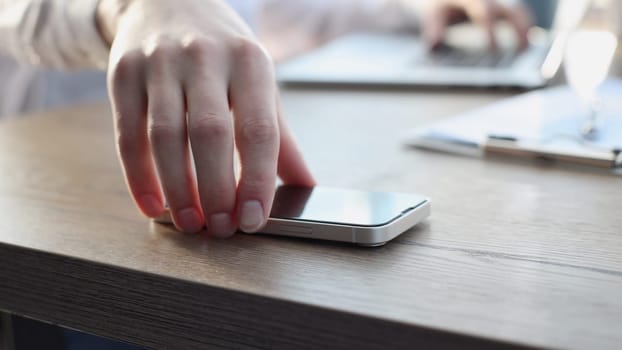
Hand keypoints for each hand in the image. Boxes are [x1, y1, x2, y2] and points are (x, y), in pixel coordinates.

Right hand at [97, 0, 314, 236]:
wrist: (167, 2)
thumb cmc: (223, 54)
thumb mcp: (257, 82)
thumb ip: (279, 136)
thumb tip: (306, 185)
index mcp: (249, 62)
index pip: (258, 129)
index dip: (257, 180)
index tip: (253, 219)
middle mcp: (206, 58)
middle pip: (210, 134)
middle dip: (216, 190)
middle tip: (221, 228)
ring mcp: (160, 63)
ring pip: (165, 136)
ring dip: (178, 189)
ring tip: (191, 223)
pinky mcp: (123, 73)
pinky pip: (127, 133)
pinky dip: (138, 176)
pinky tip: (153, 205)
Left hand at [422, 0, 532, 49]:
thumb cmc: (439, 4)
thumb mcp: (433, 14)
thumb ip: (434, 28)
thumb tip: (434, 45)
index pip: (485, 11)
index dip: (491, 30)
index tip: (494, 49)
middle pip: (512, 9)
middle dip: (519, 28)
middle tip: (521, 50)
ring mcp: (498, 1)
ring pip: (520, 10)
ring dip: (526, 29)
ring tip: (527, 51)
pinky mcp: (502, 6)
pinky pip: (518, 14)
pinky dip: (524, 28)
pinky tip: (526, 46)